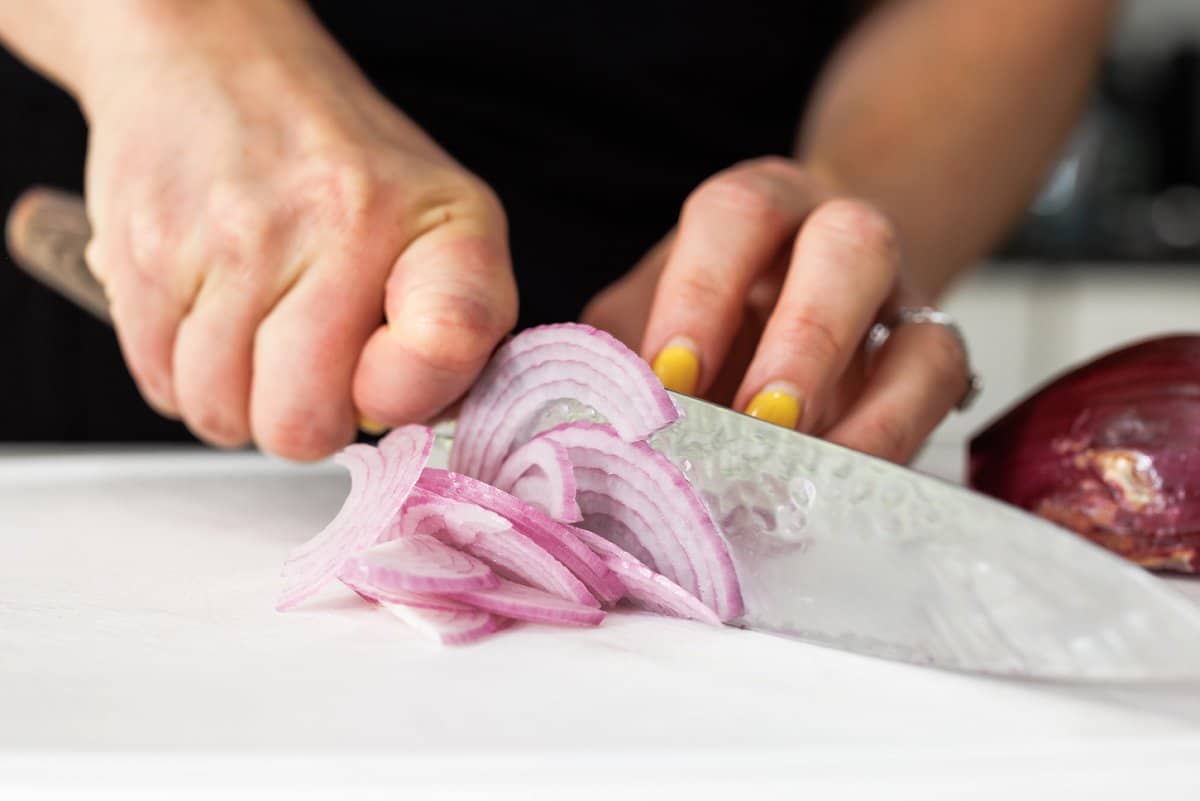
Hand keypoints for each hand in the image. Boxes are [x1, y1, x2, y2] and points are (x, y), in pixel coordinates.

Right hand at [79, 1, 515, 458]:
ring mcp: (238, 239)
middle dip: (302, 419)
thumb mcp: (443, 228)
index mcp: (443, 224)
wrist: (216, 67)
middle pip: (302, 423)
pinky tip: (210, 312)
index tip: (382, 382)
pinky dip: (182, 370)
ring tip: (255, 330)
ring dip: (236, 397)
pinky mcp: (149, 252)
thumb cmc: (341, 170)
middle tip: (306, 370)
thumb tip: (409, 428)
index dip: (405, 395)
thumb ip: (453, 335)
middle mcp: (345, 224)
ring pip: (222, 415)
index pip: (447, 340)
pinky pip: (161, 384)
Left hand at [582, 157, 968, 462]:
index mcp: (752, 212)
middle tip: (760, 421)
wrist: (799, 296)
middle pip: (849, 246)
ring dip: (867, 412)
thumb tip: (563, 429)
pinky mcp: (931, 363)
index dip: (702, 297)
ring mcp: (899, 303)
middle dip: (806, 340)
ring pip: (921, 329)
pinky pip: (940, 396)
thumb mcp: (647, 313)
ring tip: (808, 468)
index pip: (734, 218)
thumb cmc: (705, 313)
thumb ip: (613, 355)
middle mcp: (836, 237)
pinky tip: (840, 484)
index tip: (669, 380)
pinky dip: (894, 439)